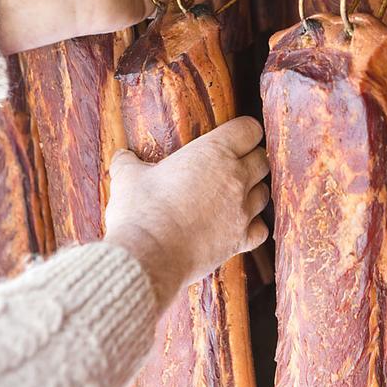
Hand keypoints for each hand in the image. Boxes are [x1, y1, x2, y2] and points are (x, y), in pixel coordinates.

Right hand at [103, 117, 270, 310]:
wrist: (148, 257)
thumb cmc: (139, 211)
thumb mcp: (126, 178)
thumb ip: (128, 163)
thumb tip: (122, 156)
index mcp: (214, 152)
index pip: (249, 129)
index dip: (243, 131)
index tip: (234, 135)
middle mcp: (235, 178)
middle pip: (262, 160)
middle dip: (251, 159)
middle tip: (233, 164)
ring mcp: (242, 211)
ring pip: (264, 193)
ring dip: (253, 191)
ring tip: (235, 194)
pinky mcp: (240, 240)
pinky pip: (261, 229)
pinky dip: (254, 226)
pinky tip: (239, 226)